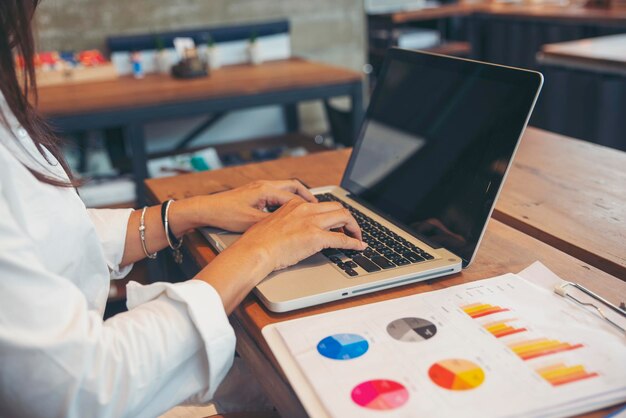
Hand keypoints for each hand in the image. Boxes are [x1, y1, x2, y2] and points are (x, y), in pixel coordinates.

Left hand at [170, 180, 316, 234]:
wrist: (206, 209)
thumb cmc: (225, 214)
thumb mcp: (251, 222)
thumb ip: (272, 223)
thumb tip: (290, 229)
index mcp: (266, 190)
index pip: (295, 195)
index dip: (309, 205)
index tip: (319, 213)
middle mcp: (264, 185)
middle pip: (294, 187)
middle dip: (308, 196)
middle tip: (319, 207)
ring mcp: (259, 188)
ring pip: (285, 189)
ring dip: (297, 197)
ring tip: (307, 208)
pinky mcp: (254, 193)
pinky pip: (277, 194)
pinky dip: (286, 200)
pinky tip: (288, 211)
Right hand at [228, 198, 366, 272]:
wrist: (255, 250)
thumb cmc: (258, 241)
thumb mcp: (273, 223)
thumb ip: (287, 221)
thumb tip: (293, 231)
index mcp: (295, 204)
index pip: (321, 205)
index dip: (331, 214)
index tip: (335, 222)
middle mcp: (306, 209)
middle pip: (337, 207)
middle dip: (347, 218)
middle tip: (350, 229)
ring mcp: (312, 222)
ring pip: (344, 217)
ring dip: (354, 227)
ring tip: (357, 237)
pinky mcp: (316, 237)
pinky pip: (342, 239)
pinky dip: (354, 242)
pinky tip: (359, 247)